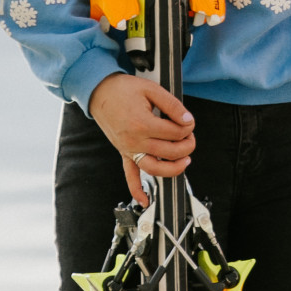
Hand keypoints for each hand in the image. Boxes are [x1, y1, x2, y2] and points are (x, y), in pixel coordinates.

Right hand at [89, 73, 194, 197]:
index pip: (175, 132)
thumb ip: (172, 105)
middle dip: (187, 145)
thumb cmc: (124, 89)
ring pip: (154, 169)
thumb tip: (188, 121)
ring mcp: (128, 149)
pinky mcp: (124, 153)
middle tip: (190, 137)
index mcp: (143, 124)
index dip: (188, 126)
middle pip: (169, 152)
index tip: (188, 121)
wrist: (100, 92)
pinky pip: (130, 175)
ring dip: (173, 169)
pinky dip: (137, 190)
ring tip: (185, 161)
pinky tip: (145, 200)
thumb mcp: (152, 89)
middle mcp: (135, 141)